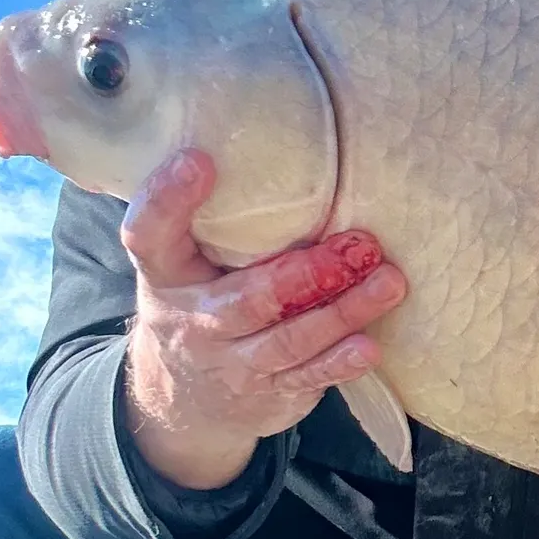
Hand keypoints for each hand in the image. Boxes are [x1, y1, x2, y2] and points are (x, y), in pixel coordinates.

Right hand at [119, 148, 406, 489]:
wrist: (184, 400)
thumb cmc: (203, 300)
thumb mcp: (188, 262)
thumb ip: (216, 219)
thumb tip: (277, 138)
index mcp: (166, 276)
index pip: (150, 237)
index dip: (168, 200)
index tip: (199, 160)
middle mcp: (193, 321)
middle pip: (247, 299)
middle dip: (306, 274)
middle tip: (359, 245)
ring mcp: (230, 363)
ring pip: (288, 340)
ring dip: (342, 311)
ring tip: (388, 282)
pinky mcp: (267, 392)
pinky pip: (305, 377)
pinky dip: (338, 363)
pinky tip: (369, 346)